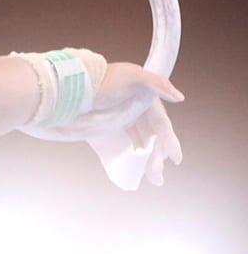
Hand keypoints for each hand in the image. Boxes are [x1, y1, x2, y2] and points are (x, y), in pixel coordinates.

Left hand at [59, 62, 184, 187]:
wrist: (74, 83)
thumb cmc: (105, 77)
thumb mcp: (133, 75)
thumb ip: (157, 83)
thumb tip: (179, 98)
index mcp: (146, 101)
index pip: (161, 125)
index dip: (170, 142)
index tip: (176, 159)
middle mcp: (136, 111)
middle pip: (151, 138)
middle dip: (157, 158)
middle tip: (158, 178)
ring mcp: (121, 119)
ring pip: (139, 143)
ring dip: (146, 161)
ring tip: (152, 178)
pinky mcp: (107, 126)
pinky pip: (123, 143)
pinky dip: (129, 155)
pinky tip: (133, 167)